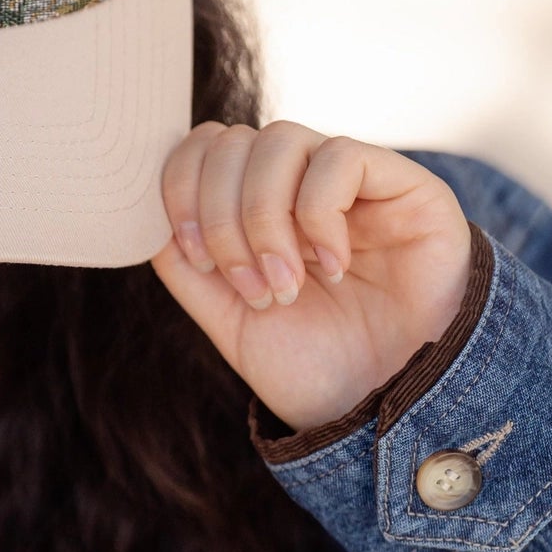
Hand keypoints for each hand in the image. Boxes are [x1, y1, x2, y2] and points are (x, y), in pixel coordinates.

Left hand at [149, 121, 472, 431]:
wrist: (391, 412)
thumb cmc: (314, 369)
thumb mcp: (228, 320)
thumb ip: (186, 265)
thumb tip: (147, 213)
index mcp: (254, 206)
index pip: (199, 148)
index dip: (180, 190)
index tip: (195, 259)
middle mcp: (298, 183)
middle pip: (229, 140)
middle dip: (222, 218)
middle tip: (252, 288)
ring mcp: (350, 180)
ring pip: (278, 139)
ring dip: (265, 217)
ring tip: (286, 284)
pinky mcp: (404, 184)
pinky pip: (340, 156)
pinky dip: (318, 213)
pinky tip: (332, 266)